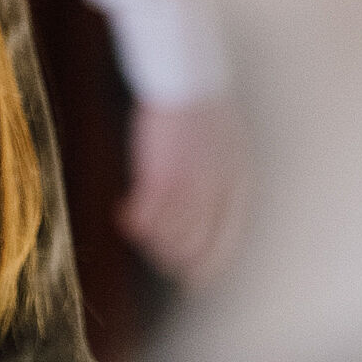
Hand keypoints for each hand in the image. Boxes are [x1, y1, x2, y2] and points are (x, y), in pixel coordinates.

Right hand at [118, 95, 248, 288]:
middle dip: (174, 259)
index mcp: (238, 185)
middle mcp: (216, 193)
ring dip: (151, 240)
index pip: (226, 242)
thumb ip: (222, 181)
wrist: (187, 78)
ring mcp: (189, 187)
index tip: (193, 283)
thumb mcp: (229, 146)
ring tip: (137, 230)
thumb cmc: (204, 108)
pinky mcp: (160, 178)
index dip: (208, 267)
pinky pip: (146, 217)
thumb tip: (207, 209)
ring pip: (168, 236)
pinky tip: (122, 212)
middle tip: (158, 259)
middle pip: (193, 246)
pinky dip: (133, 221)